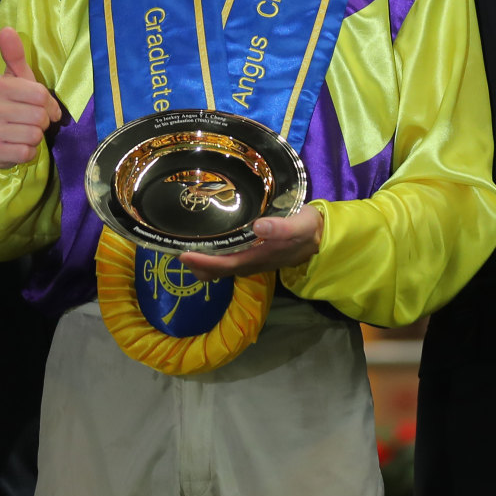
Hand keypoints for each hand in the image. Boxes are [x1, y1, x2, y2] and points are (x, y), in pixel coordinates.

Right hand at [0, 28, 61, 168]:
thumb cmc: (15, 105)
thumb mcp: (19, 79)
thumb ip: (15, 56)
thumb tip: (6, 29)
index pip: (41, 95)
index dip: (49, 105)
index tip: (43, 107)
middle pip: (40, 116)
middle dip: (43, 122)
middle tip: (32, 121)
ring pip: (34, 135)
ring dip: (36, 137)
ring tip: (24, 132)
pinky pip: (26, 152)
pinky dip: (29, 152)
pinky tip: (19, 146)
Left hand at [181, 210, 323, 278]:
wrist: (321, 236)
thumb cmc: (309, 228)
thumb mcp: (301, 225)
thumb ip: (282, 227)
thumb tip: (258, 226)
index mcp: (259, 256)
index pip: (226, 264)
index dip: (204, 261)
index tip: (184, 254)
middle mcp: (252, 263)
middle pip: (218, 270)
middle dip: (197, 265)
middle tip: (174, 252)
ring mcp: (253, 261)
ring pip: (222, 268)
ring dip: (203, 263)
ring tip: (184, 251)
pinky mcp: (254, 256)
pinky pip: (229, 262)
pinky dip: (213, 258)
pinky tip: (207, 247)